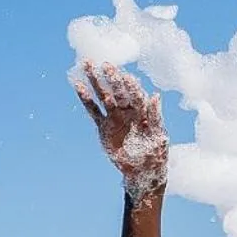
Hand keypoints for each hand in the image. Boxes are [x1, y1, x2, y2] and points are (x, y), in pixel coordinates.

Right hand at [73, 62, 168, 197]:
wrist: (142, 172)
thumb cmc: (155, 155)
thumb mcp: (158, 137)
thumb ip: (155, 116)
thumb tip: (156, 96)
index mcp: (142, 111)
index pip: (135, 94)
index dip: (130, 85)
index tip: (124, 75)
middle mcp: (127, 111)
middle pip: (118, 90)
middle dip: (111, 78)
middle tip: (104, 64)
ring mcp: (114, 117)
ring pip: (103, 95)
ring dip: (95, 81)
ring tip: (86, 65)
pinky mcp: (103, 126)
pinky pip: (93, 110)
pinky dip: (85, 99)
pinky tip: (78, 86)